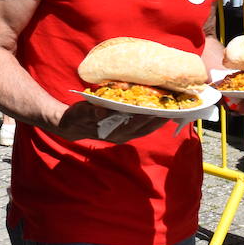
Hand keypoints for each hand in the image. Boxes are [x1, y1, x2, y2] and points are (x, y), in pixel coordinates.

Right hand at [51, 100, 167, 142]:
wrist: (71, 126)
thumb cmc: (76, 117)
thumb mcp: (80, 113)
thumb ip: (90, 112)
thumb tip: (100, 112)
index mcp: (111, 131)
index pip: (133, 124)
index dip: (145, 117)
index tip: (157, 109)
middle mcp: (120, 135)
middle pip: (143, 128)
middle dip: (158, 120)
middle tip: (172, 109)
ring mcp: (122, 135)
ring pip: (144, 130)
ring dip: (157, 122)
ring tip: (170, 112)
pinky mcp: (123, 132)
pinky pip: (140, 128)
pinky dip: (150, 122)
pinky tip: (157, 114)